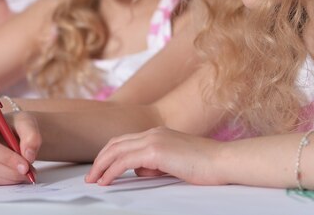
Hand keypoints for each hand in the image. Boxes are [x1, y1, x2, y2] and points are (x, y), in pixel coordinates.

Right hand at [0, 113, 39, 184]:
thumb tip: (28, 155)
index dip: (7, 158)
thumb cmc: (18, 126)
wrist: (15, 133)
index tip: (25, 166)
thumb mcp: (28, 123)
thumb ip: (31, 136)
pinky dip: (6, 181)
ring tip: (27, 173)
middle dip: (11, 171)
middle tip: (29, 172)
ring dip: (10, 178)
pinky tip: (16, 175)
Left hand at [85, 126, 224, 185]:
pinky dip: (111, 171)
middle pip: (116, 143)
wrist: (223, 160)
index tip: (101, 169)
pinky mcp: (155, 151)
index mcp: (157, 133)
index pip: (125, 141)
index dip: (109, 154)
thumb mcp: (175, 162)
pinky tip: (105, 181)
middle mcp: (152, 132)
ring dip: (101, 166)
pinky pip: (124, 161)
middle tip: (91, 176)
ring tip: (93, 180)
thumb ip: (157, 163)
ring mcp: (153, 139)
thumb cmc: (205, 165)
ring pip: (116, 151)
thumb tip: (142, 170)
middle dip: (100, 160)